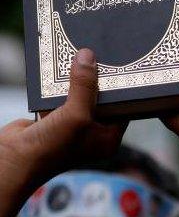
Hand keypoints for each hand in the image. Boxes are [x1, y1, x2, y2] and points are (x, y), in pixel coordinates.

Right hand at [0, 50, 125, 216]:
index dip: (124, 90)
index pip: (123, 109)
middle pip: (100, 99)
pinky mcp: (52, 119)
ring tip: (83, 55)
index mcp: (107, 138)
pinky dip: (58, 85)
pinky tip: (59, 67)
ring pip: (78, 96)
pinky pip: (59, 97)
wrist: (13, 161)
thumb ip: (84, 86)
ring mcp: (71, 126)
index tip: (126, 67)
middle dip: (99, 80)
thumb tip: (88, 56)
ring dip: (77, 80)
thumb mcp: (76, 114)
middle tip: (104, 56)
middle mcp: (92, 133)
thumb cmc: (52, 148)